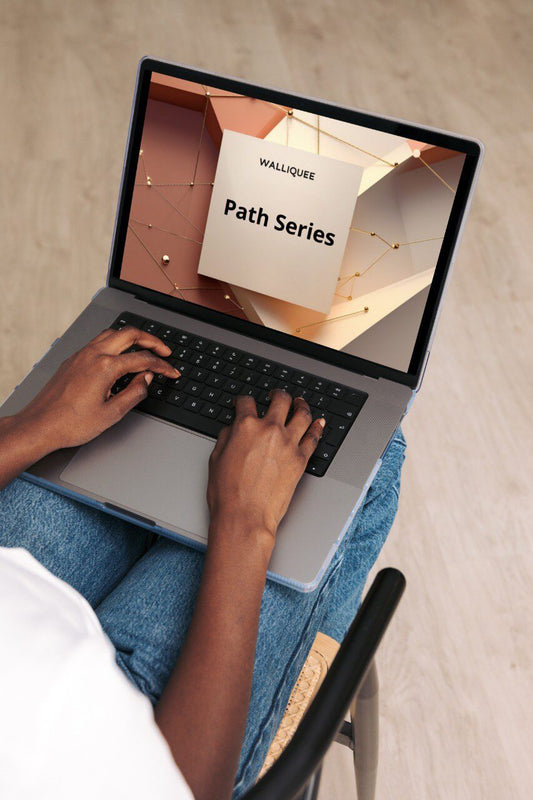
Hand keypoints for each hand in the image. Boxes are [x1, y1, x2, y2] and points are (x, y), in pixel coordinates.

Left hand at [16, 326, 178, 450]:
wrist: (39, 426)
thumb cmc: (70, 423)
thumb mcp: (111, 414)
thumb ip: (134, 393)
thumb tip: (146, 379)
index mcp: (105, 367)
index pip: (143, 360)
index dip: (162, 366)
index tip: (171, 372)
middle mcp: (93, 354)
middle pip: (130, 334)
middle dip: (152, 340)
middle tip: (164, 351)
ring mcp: (81, 355)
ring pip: (113, 333)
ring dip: (132, 337)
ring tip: (144, 348)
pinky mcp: (73, 360)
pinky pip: (99, 341)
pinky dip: (115, 342)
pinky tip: (119, 355)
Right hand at [206, 389, 324, 553]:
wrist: (245, 516)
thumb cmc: (228, 493)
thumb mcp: (216, 458)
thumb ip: (226, 437)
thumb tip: (232, 429)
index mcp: (246, 426)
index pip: (246, 402)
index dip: (243, 400)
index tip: (243, 402)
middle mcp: (270, 430)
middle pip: (280, 400)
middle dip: (277, 394)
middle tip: (276, 394)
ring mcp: (288, 443)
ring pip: (302, 413)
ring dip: (301, 405)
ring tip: (300, 403)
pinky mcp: (301, 459)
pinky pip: (314, 437)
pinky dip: (318, 427)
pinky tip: (319, 422)